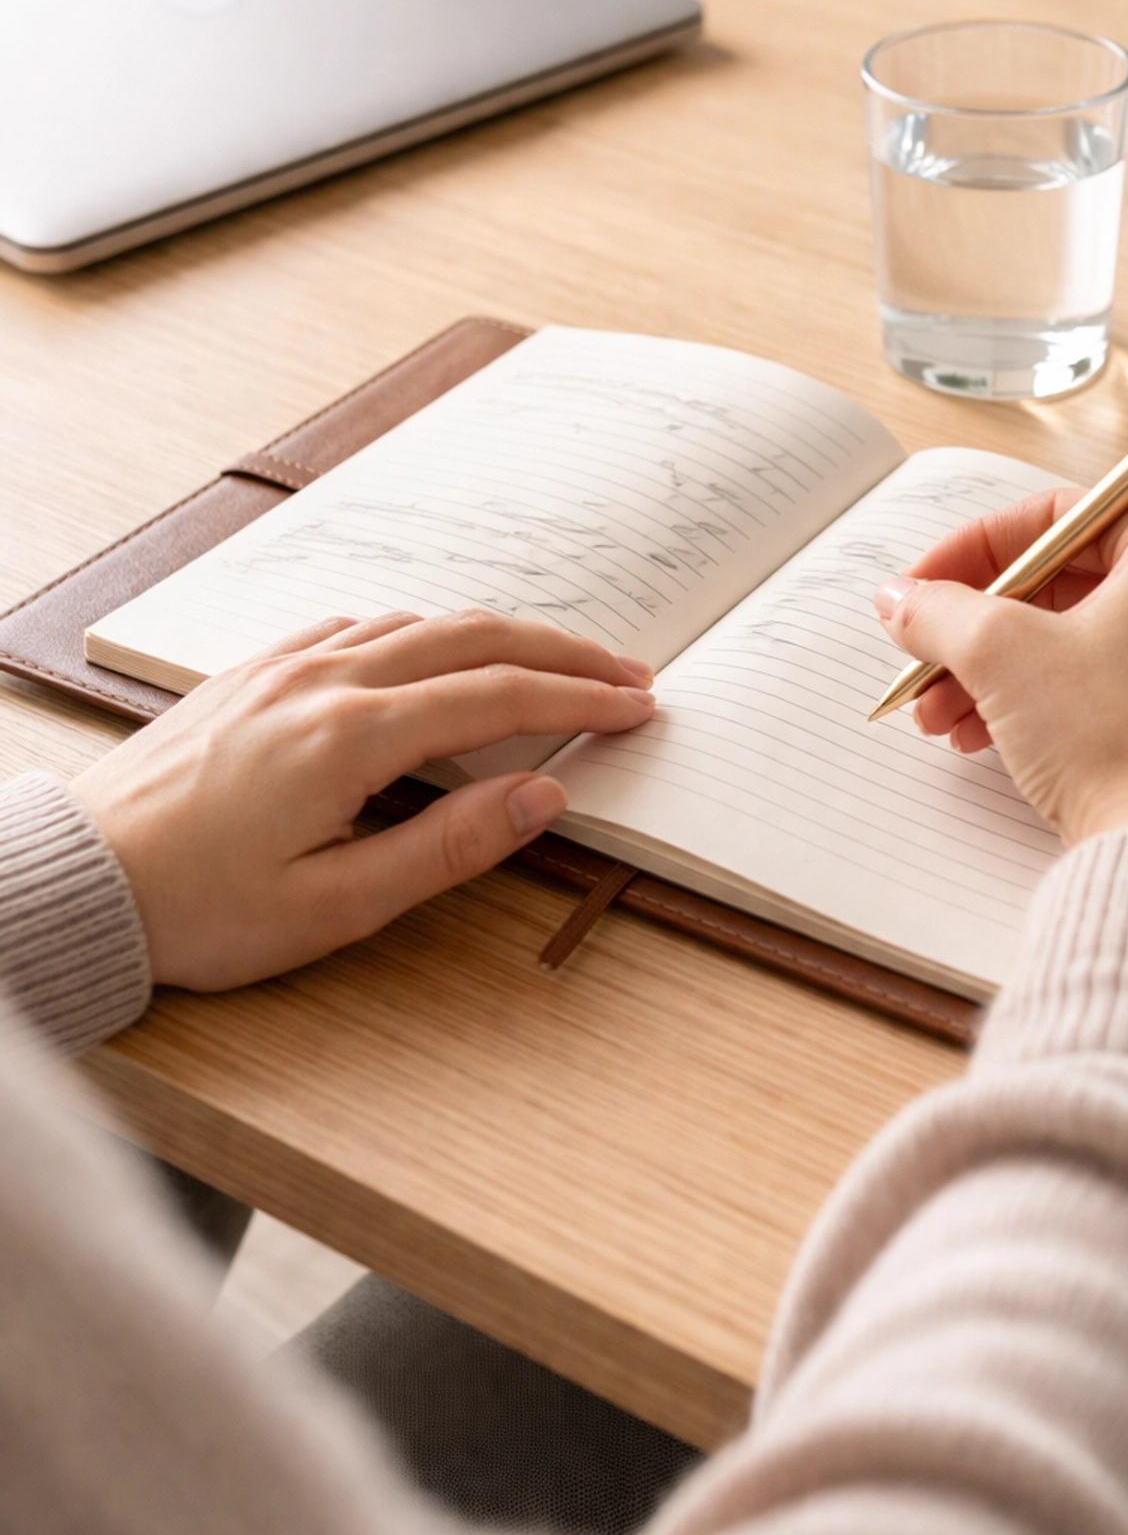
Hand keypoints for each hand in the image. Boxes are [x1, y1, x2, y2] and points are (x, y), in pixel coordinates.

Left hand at [72, 611, 655, 990]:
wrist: (81, 881)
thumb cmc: (199, 910)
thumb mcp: (335, 906)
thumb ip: (447, 846)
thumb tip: (542, 795)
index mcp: (350, 736)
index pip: (498, 696)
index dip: (580, 697)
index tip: (639, 706)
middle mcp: (322, 680)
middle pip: (473, 638)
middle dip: (561, 650)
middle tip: (626, 672)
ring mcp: (284, 667)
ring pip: (418, 623)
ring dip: (498, 636)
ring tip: (551, 664)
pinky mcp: (253, 673)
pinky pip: (359, 627)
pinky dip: (423, 633)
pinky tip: (436, 656)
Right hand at [873, 492, 1127, 869]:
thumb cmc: (1116, 736)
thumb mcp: (1002, 653)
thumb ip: (939, 610)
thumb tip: (901, 599)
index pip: (1056, 516)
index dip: (972, 549)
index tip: (920, 583)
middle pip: (1055, 583)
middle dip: (972, 625)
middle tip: (921, 650)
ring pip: (1065, 641)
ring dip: (986, 670)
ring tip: (936, 711)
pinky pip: (1088, 687)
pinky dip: (1026, 702)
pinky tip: (974, 735)